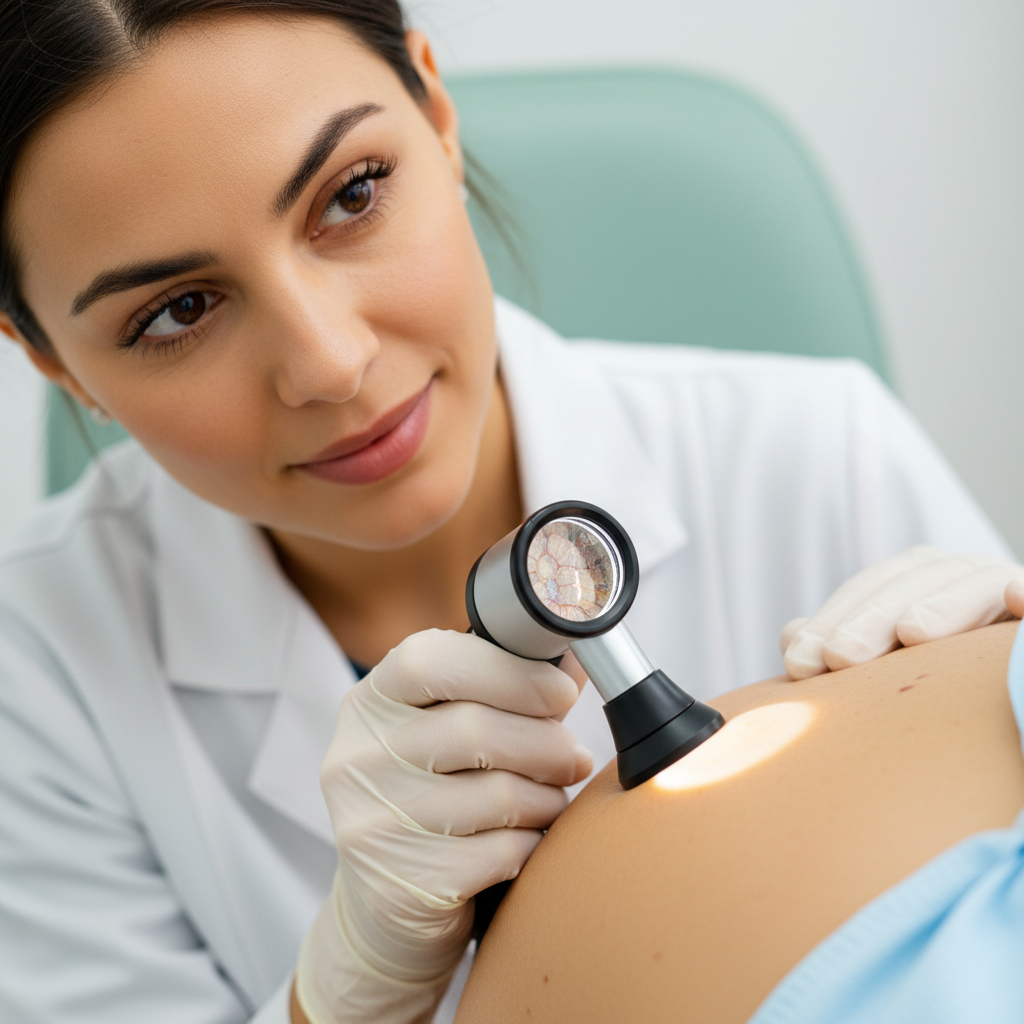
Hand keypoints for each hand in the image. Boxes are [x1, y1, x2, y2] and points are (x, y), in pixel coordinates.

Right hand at [295, 629, 591, 1023]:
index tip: (559, 692)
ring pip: (497, 794)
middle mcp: (356, 758)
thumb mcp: (449, 733)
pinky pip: (501, 852)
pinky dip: (532, 846)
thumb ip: (506, 689)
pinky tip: (527, 844)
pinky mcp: (399, 886)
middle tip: (573, 758)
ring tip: (550, 802)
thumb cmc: (434, 804)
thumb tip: (576, 656)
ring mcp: (371, 824)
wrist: (385, 918)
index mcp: (369, 703)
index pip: (429, 660)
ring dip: (546, 798)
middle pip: (475, 728)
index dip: (507, 672)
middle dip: (546, 742)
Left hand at [781, 546, 1023, 679]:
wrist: (1011, 667)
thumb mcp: (889, 649)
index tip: (798, 663)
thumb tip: (790, 635)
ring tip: (911, 631)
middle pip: (909, 587)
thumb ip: (842, 640)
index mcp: (915, 577)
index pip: (863, 594)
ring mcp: (1003, 583)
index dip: (829, 623)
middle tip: (838, 657)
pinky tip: (1016, 598)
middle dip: (871, 620)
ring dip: (943, 605)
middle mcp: (958, 572)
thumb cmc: (943, 660)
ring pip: (973, 585)